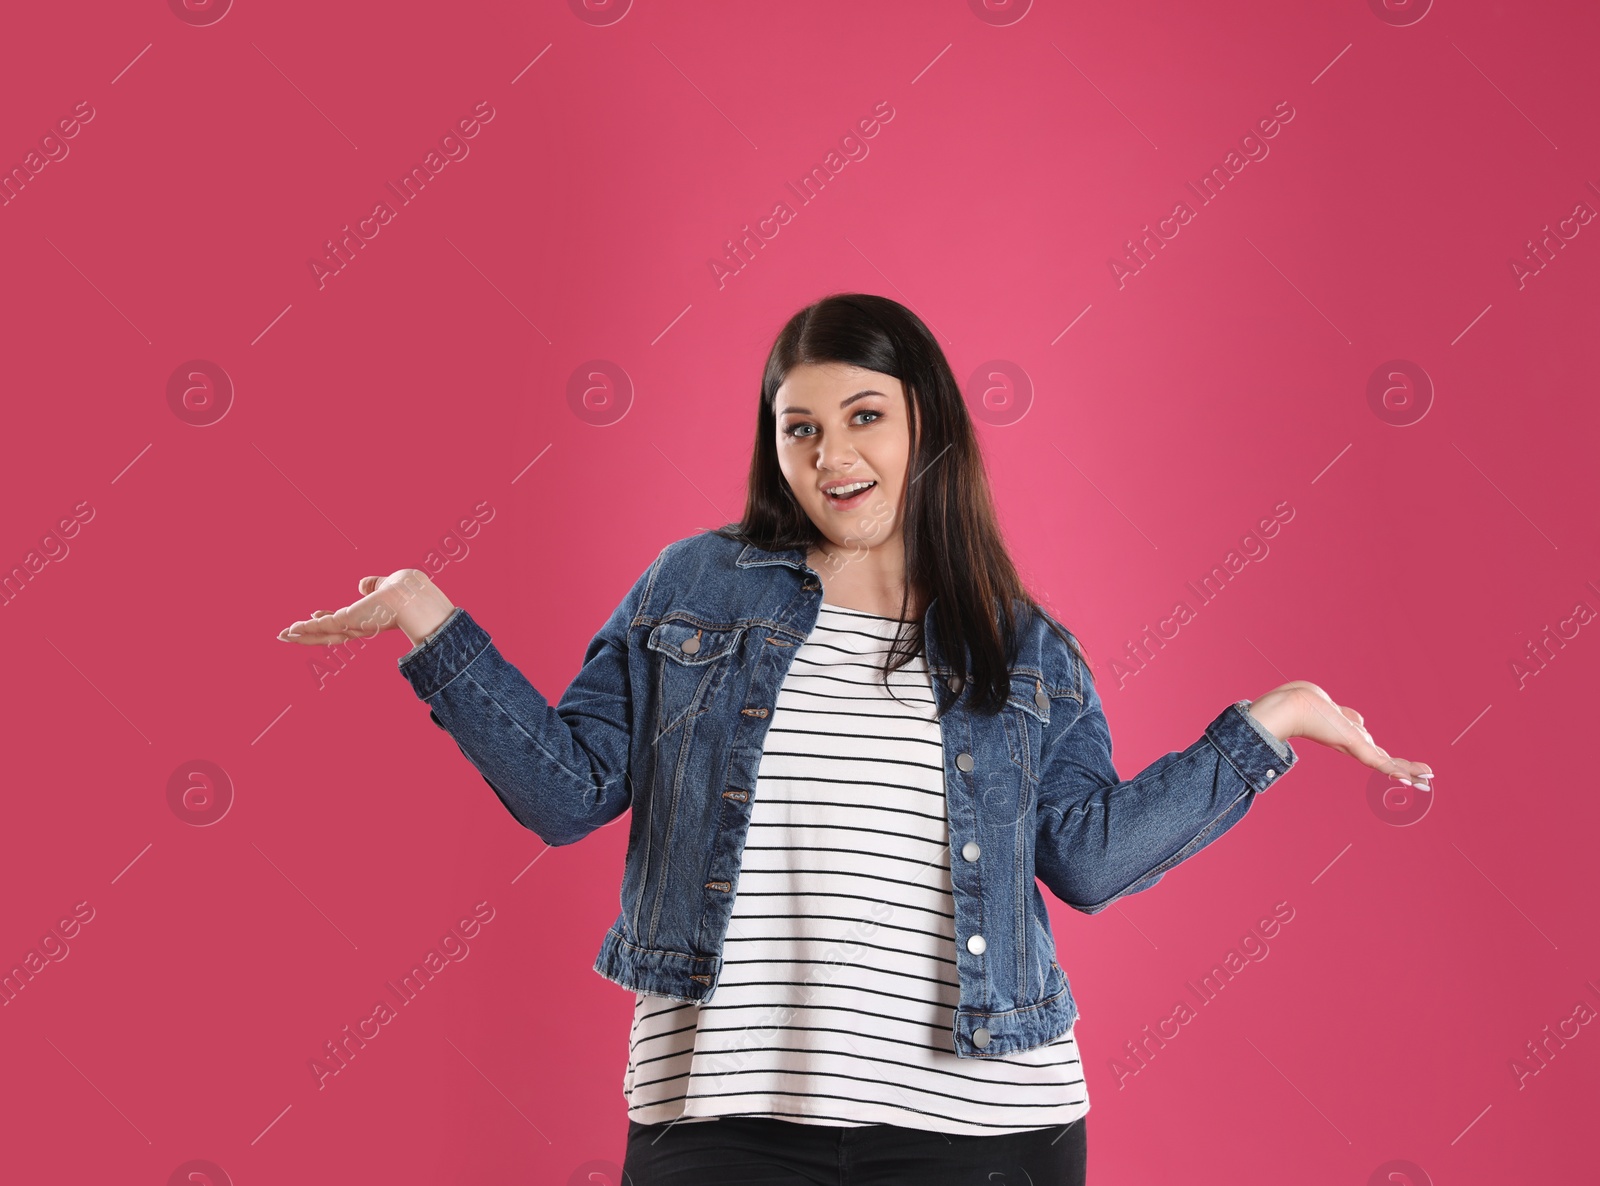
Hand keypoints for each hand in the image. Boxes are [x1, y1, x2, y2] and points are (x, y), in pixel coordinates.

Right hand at [276, 569, 455, 648]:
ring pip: (322, 634)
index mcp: (370, 618)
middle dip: (309, 635)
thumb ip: (374, 585)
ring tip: (282, 636)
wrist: (413, 596)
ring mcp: (353, 625)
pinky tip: (290, 631)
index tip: (314, 614)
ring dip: (301, 636)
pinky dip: (304, 630)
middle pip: (329, 634)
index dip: (327, 619)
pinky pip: (322, 627)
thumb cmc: (408, 590)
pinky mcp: (348, 622)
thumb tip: (363, 585)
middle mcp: (361, 626)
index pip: (344, 621)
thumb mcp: (388, 584)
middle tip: (289, 635)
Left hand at [1248, 681, 1432, 788]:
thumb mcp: (1334, 709)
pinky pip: (1380, 762)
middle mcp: (1352, 744)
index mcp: (1349, 736)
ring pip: (1387, 763)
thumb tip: (1359, 720)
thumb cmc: (1307, 702)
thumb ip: (1348, 716)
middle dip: (1405, 770)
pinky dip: (1397, 770)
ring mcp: (1354, 746)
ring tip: (1426, 782)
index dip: (1391, 760)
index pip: (1374, 750)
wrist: (1293, 706)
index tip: (1406, 770)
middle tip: (1424, 782)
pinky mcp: (1354, 745)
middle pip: (1384, 759)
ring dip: (1409, 772)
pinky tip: (1411, 780)